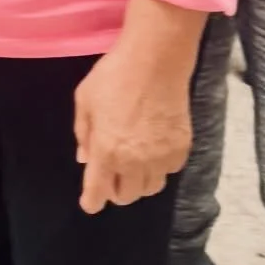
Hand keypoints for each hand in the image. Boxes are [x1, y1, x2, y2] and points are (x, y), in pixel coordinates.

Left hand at [74, 38, 193, 212]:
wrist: (155, 62)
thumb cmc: (113, 76)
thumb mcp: (85, 99)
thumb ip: (83, 132)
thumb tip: (84, 158)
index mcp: (106, 151)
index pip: (98, 192)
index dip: (92, 201)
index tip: (90, 203)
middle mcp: (134, 163)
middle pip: (126, 196)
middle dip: (116, 190)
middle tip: (112, 175)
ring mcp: (160, 158)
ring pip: (150, 189)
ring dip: (139, 182)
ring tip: (134, 165)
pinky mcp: (180, 150)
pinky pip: (168, 172)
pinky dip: (160, 167)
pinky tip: (154, 150)